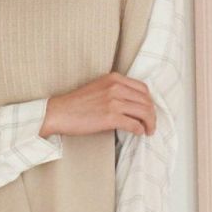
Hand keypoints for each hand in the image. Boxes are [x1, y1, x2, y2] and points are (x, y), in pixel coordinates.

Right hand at [41, 72, 156, 138]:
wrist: (58, 112)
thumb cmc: (76, 104)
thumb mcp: (98, 88)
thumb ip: (115, 90)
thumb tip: (132, 104)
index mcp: (114, 78)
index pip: (143, 88)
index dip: (149, 102)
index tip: (148, 111)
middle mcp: (116, 87)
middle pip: (146, 101)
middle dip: (152, 114)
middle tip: (151, 124)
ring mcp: (114, 102)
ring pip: (144, 112)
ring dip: (149, 123)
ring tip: (148, 131)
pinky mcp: (110, 117)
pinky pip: (134, 124)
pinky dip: (140, 130)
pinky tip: (139, 133)